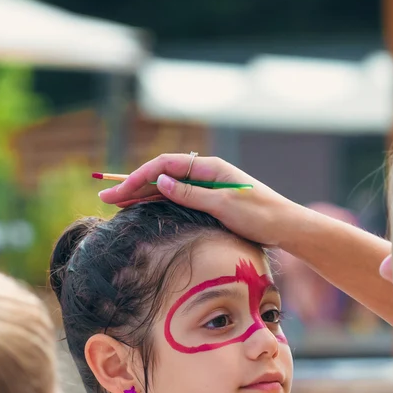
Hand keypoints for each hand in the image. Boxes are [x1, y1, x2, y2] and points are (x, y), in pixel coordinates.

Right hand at [95, 152, 320, 251]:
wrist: (287, 227)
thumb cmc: (260, 216)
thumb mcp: (223, 206)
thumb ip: (190, 194)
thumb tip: (159, 182)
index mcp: (209, 168)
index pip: (164, 166)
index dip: (138, 177)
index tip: (118, 191)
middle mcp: (206, 173)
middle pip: (162, 176)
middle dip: (132, 186)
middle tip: (105, 198)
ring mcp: (208, 187)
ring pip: (167, 188)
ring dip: (141, 195)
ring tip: (116, 204)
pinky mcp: (211, 201)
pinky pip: (177, 198)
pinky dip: (158, 203)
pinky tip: (142, 209)